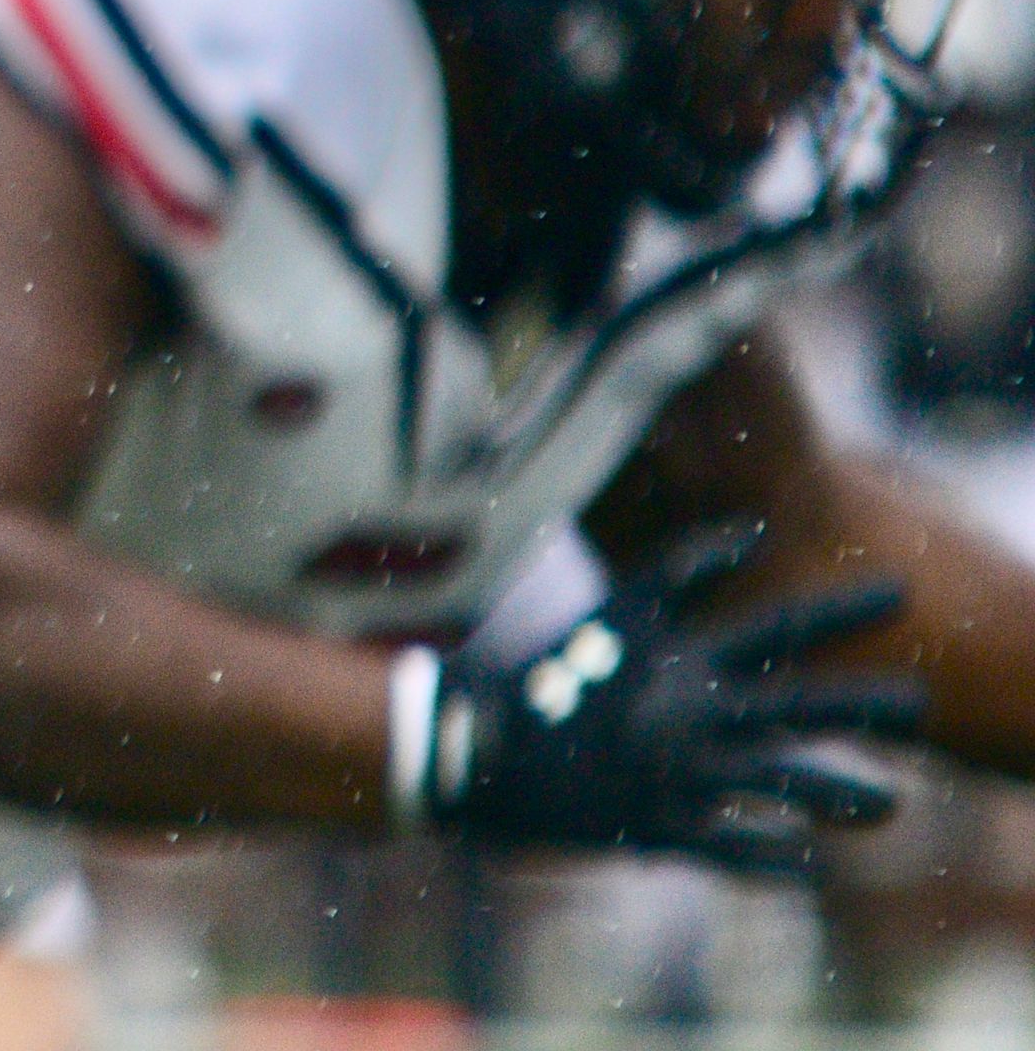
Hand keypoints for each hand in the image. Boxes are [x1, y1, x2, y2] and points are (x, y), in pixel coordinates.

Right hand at [427, 521, 921, 873]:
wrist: (477, 745)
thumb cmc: (546, 674)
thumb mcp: (613, 613)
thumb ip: (682, 570)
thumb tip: (755, 533)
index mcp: (677, 660)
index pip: (775, 624)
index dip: (839, 607)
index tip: (897, 594)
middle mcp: (689, 714)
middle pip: (800, 705)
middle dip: (867, 705)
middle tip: (920, 707)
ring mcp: (679, 775)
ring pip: (786, 785)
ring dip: (845, 795)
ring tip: (892, 806)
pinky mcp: (662, 830)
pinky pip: (737, 852)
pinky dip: (775, 860)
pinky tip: (808, 864)